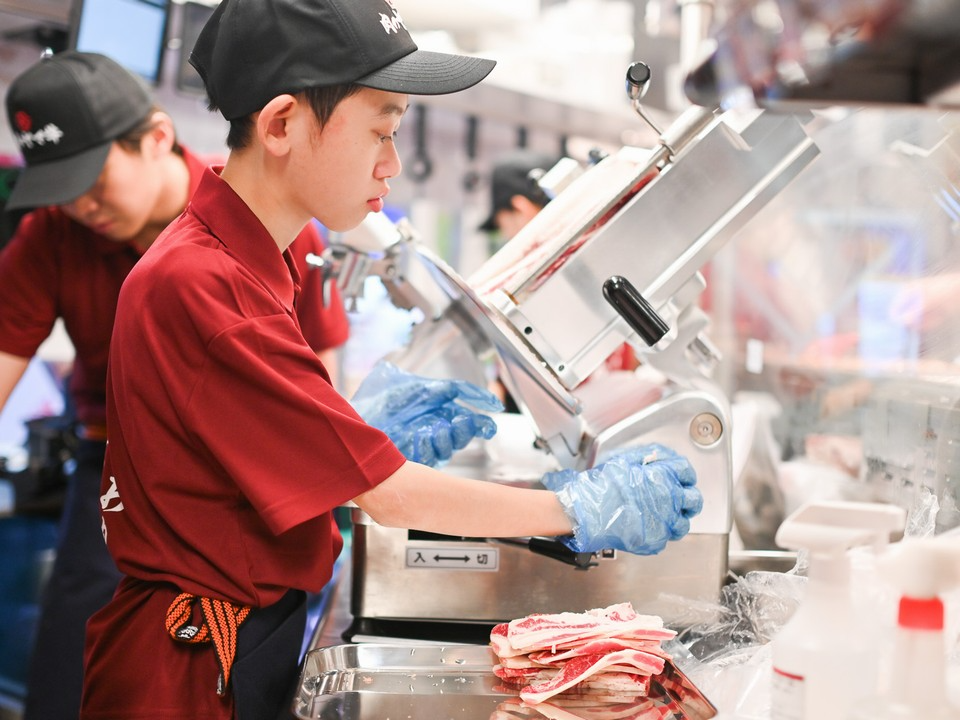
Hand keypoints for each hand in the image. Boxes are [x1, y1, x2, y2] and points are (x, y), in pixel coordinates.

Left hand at [351, 361, 502, 466]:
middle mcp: (437, 429)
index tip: (494, 407)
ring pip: (450, 445)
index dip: (482, 413)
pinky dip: (429, 445)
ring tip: (435, 427)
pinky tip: (421, 436)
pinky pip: (431, 456)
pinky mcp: (416, 461)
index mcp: (440, 411)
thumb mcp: (418, 388)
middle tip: (470, 422)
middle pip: (464, 432)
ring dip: (447, 436)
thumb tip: (471, 392)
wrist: (357, 419)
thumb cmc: (384, 401)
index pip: (469, 416)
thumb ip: (448, 389)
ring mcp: (427, 445)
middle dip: (471, 428)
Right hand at [541, 443, 702, 554]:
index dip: (685, 474)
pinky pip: (665, 537)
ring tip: (665, 517)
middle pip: (693, 500)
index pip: (686, 471)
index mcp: (663, 476)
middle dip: (688, 499)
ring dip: (677, 519)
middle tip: (679, 499)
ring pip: (683, 523)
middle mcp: (669, 499)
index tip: (682, 477)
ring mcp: (664, 522)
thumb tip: (656, 457)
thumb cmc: (602, 486)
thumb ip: (645, 458)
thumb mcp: (624, 461)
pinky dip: (659, 532)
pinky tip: (648, 526)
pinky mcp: (655, 540)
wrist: (590, 511)